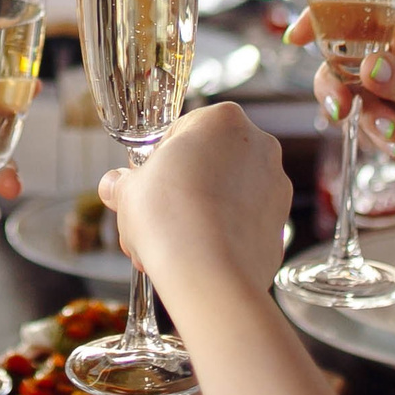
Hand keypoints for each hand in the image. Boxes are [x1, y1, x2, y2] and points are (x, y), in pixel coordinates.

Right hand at [97, 104, 288, 297]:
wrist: (207, 273)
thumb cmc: (169, 218)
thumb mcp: (129, 192)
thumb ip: (123, 183)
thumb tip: (114, 185)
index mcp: (223, 120)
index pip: (181, 132)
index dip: (158, 162)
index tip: (146, 184)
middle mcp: (259, 146)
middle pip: (208, 164)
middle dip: (180, 190)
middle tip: (155, 217)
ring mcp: (275, 187)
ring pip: (227, 196)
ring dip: (199, 215)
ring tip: (170, 244)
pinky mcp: (280, 227)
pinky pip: (243, 225)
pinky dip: (222, 237)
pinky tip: (197, 255)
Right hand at [297, 3, 394, 209]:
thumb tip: (365, 67)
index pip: (366, 13)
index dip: (329, 19)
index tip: (298, 36)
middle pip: (348, 56)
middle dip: (339, 83)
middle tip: (340, 109)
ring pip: (355, 93)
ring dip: (366, 117)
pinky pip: (369, 122)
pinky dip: (380, 136)